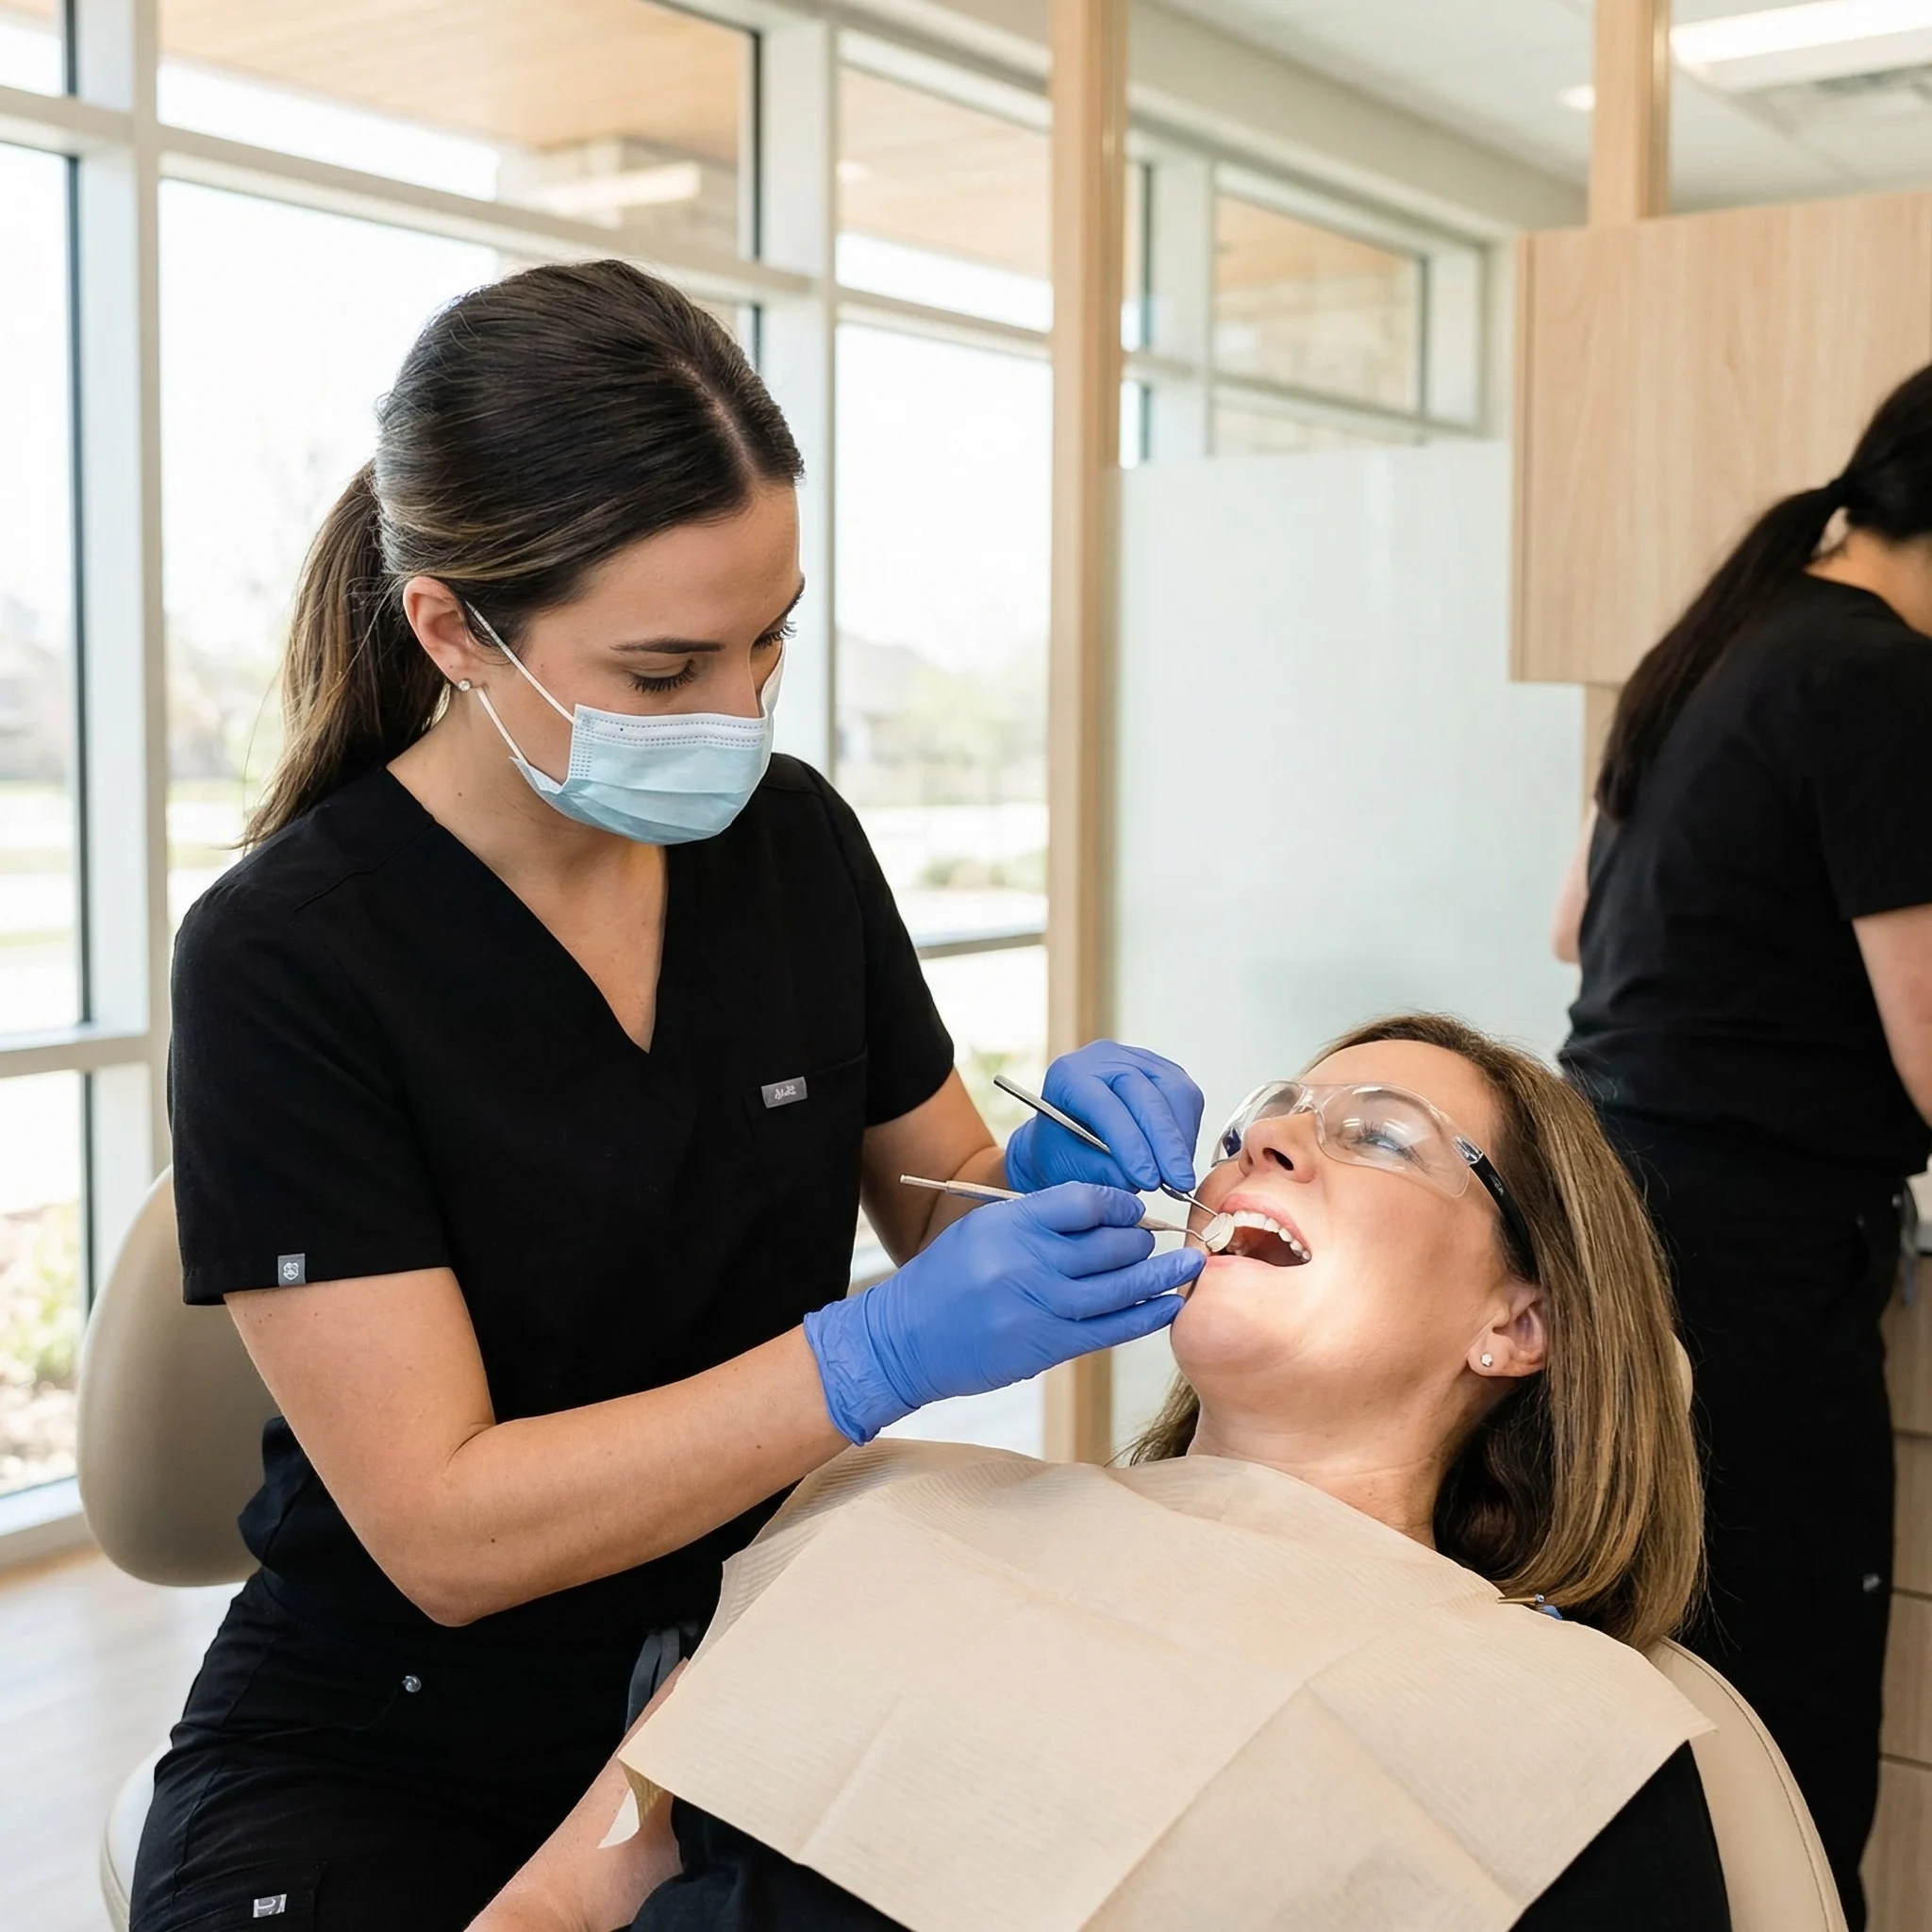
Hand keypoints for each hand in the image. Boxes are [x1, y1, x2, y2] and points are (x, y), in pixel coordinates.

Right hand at [804, 1184, 1199, 1443]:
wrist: (903, 1340)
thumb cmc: (945, 1280)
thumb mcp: (983, 1230)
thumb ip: (1039, 1222)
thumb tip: (1105, 1219)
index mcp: (1010, 1225)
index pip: (1084, 1202)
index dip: (1120, 1205)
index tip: (1134, 1210)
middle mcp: (1027, 1263)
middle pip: (1109, 1245)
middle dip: (1142, 1242)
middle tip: (1160, 1241)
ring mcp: (1038, 1308)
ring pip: (1118, 1288)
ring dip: (1161, 1278)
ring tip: (1189, 1267)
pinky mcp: (1045, 1347)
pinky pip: (1110, 1329)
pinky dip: (1145, 1317)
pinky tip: (1168, 1306)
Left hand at [1004, 1041, 1204, 1196]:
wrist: (1069, 1135)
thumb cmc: (1063, 1150)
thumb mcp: (1067, 1166)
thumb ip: (1098, 1172)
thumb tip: (1133, 1180)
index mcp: (1069, 1076)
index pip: (1107, 1106)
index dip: (1131, 1144)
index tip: (1148, 1180)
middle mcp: (1103, 1059)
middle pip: (1146, 1096)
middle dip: (1166, 1146)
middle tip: (1178, 1184)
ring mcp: (1137, 1059)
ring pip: (1175, 1093)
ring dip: (1181, 1139)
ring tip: (1179, 1176)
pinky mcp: (1163, 1069)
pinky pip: (1187, 1096)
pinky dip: (1187, 1130)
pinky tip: (1179, 1157)